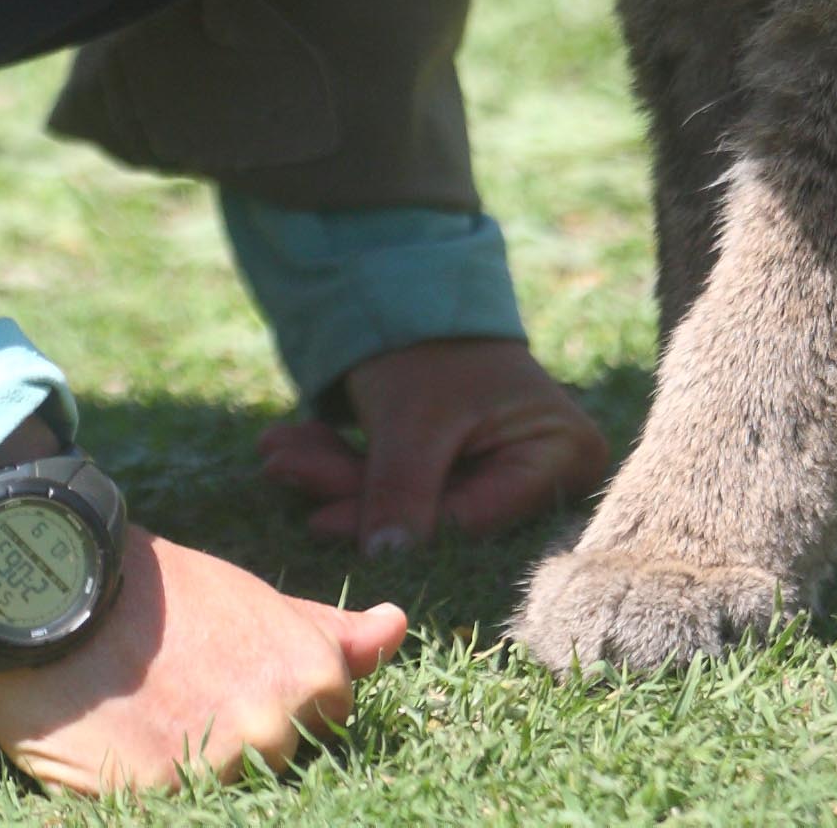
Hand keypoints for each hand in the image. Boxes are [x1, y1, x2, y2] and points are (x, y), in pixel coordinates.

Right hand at [0, 526, 405, 794]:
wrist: (58, 588)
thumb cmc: (162, 594)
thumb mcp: (255, 602)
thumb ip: (328, 634)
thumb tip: (397, 628)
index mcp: (311, 680)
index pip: (324, 730)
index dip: (276, 707)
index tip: (233, 680)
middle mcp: (276, 729)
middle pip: (276, 769)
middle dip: (234, 742)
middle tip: (182, 692)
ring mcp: (218, 765)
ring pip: (227, 792)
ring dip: (192, 767)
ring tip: (151, 714)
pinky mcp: (157, 795)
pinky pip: (170, 806)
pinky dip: (145, 783)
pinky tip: (123, 737)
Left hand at [258, 335, 611, 552]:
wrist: (424, 277)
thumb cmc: (438, 343)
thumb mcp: (417, 416)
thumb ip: (402, 491)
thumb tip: (383, 560)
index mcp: (562, 456)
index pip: (473, 518)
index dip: (398, 526)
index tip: (322, 520)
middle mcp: (544, 470)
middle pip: (437, 509)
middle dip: (350, 490)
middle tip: (281, 469)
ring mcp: (503, 466)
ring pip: (409, 497)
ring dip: (334, 474)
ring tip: (274, 451)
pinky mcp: (464, 462)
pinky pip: (402, 478)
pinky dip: (345, 462)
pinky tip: (290, 446)